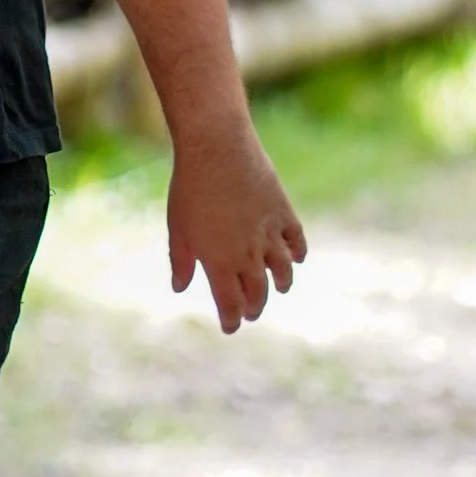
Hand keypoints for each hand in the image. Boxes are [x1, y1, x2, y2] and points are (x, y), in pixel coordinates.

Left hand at [167, 108, 304, 332]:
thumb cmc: (189, 189)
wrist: (217, 149)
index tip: (230, 327)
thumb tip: (179, 288)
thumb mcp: (177, 228)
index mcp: (219, 262)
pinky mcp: (282, 211)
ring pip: (282, 270)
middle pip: (257, 291)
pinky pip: (296, 239)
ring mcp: (269, 234)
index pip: (229, 303)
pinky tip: (297, 257)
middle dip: (254, 306)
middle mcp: (248, 254)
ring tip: (281, 288)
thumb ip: (180, 261)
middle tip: (252, 313)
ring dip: (281, 283)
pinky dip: (298, 251)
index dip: (230, 319)